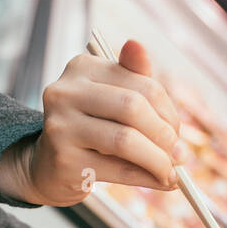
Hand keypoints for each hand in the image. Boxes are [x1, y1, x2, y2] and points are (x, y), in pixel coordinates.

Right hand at [0, 39, 183, 206]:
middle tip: (179, 154)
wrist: (47, 166)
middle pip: (133, 108)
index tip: (176, 132)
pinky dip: (146, 177)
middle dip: (164, 134)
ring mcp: (61, 126)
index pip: (140, 84)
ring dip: (158, 160)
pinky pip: (117, 170)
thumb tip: (139, 45)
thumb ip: (133, 77)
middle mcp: (66, 92)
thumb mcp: (111, 98)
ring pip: (126, 140)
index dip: (168, 110)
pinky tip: (161, 181)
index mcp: (81, 68)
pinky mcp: (64, 160)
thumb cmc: (89, 129)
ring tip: (171, 172)